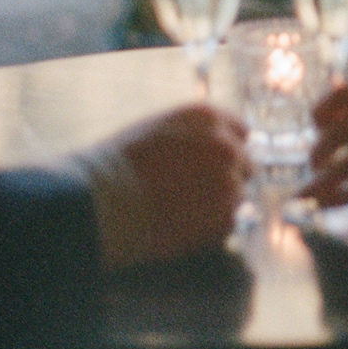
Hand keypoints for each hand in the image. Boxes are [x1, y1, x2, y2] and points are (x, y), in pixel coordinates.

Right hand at [80, 103, 248, 267]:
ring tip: (183, 213)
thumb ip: (191, 135)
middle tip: (197, 195)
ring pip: (237, 196)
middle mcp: (225, 145)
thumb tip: (209, 151)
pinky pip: (229, 224)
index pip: (241, 133)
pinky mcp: (225, 216)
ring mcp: (229, 181)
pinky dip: (212, 230)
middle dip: (227, 179)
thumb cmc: (117, 166)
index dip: (228, 152)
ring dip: (219, 206)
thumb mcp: (156, 130)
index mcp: (207, 118)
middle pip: (244, 165)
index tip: (217, 166)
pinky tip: (183, 227)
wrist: (102, 202)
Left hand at [300, 83, 347, 206]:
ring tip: (304, 193)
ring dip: (322, 181)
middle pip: (341, 131)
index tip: (318, 125)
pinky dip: (341, 197)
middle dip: (319, 150)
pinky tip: (324, 203)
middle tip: (314, 163)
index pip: (345, 94)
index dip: (324, 109)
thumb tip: (331, 110)